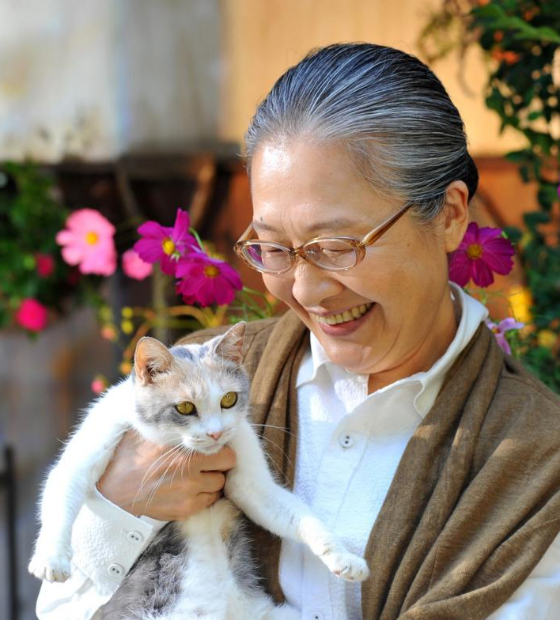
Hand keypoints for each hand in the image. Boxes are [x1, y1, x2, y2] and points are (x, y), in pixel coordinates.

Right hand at [97, 430, 235, 520]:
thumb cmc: (129, 457)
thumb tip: (178, 402)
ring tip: (198, 473)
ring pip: (219, 485)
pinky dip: (204, 494)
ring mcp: (189, 494)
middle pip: (226, 467)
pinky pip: (208, 501)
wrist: (113, 492)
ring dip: (212, 479)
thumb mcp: (145, 431)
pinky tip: (191, 487)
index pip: (225, 451)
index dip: (221, 447)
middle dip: (220, 462)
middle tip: (209, 459)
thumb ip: (167, 420)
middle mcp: (190, 474)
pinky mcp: (184, 510)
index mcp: (183, 453)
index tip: (213, 446)